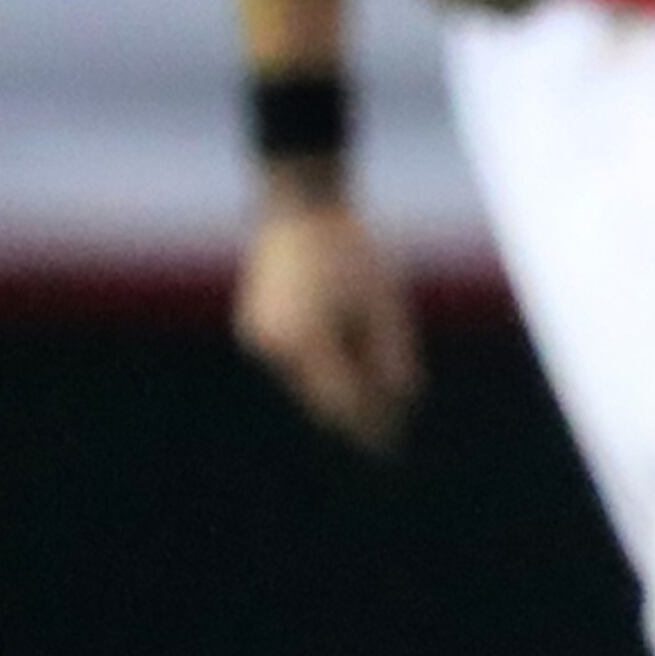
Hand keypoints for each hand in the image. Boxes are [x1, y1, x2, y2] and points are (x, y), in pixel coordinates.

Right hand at [233, 190, 421, 453]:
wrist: (301, 207)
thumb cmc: (352, 251)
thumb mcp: (387, 306)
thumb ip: (392, 358)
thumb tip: (400, 401)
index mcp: (305, 342)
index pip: (342, 403)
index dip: (369, 427)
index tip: (391, 448)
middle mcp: (273, 346)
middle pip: (320, 399)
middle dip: (354, 413)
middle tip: (389, 435)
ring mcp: (257, 337)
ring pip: (305, 384)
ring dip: (336, 392)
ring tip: (373, 390)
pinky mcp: (254, 328)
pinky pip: (293, 364)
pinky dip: (318, 371)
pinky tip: (346, 365)